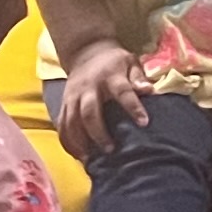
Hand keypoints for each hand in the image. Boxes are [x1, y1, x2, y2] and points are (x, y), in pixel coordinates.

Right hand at [57, 42, 148, 158]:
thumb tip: (149, 91)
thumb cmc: (114, 62)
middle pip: (89, 112)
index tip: (144, 123)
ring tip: (89, 159)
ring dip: (79, 141)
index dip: (133, 107)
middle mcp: (88, 87)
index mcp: (110, 76)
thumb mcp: (130, 63)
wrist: (85, 51)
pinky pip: (62, 124)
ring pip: (71, 121)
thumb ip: (139, 78)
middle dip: (98, 132)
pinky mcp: (64, 103)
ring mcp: (73, 96)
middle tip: (110, 150)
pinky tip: (77, 155)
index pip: (122, 92)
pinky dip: (67, 141)